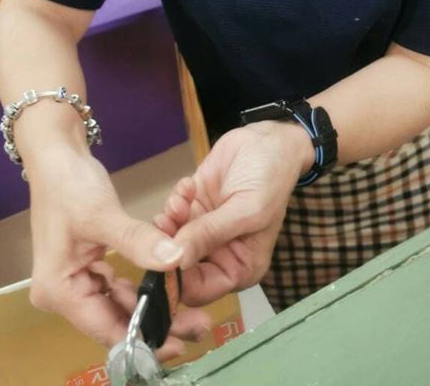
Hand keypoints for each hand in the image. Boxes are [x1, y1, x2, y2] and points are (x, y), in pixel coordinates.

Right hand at [26, 148, 210, 355]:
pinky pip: (118, 285)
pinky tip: (168, 284)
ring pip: (119, 304)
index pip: (106, 330)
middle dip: (154, 322)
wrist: (56, 153)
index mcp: (59, 291)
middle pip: (114, 320)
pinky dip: (141, 284)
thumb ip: (138, 241)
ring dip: (152, 305)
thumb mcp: (104, 214)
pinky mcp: (86, 266)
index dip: (144, 339)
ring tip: (191, 309)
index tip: (181, 342)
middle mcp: (63, 294)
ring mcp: (74, 281)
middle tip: (199, 323)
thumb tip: (176, 261)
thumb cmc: (70, 184)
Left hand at [154, 122, 311, 305]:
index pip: (198, 290)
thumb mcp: (246, 209)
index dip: (176, 281)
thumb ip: (210, 234)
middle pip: (178, 266)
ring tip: (182, 199)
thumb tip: (175, 261)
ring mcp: (203, 229)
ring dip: (170, 219)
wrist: (269, 139)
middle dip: (168, 245)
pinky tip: (189, 185)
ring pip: (170, 238)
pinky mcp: (193, 206)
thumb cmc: (270, 178)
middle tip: (166, 221)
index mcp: (239, 267)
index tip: (160, 260)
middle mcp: (218, 254)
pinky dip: (175, 200)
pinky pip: (172, 213)